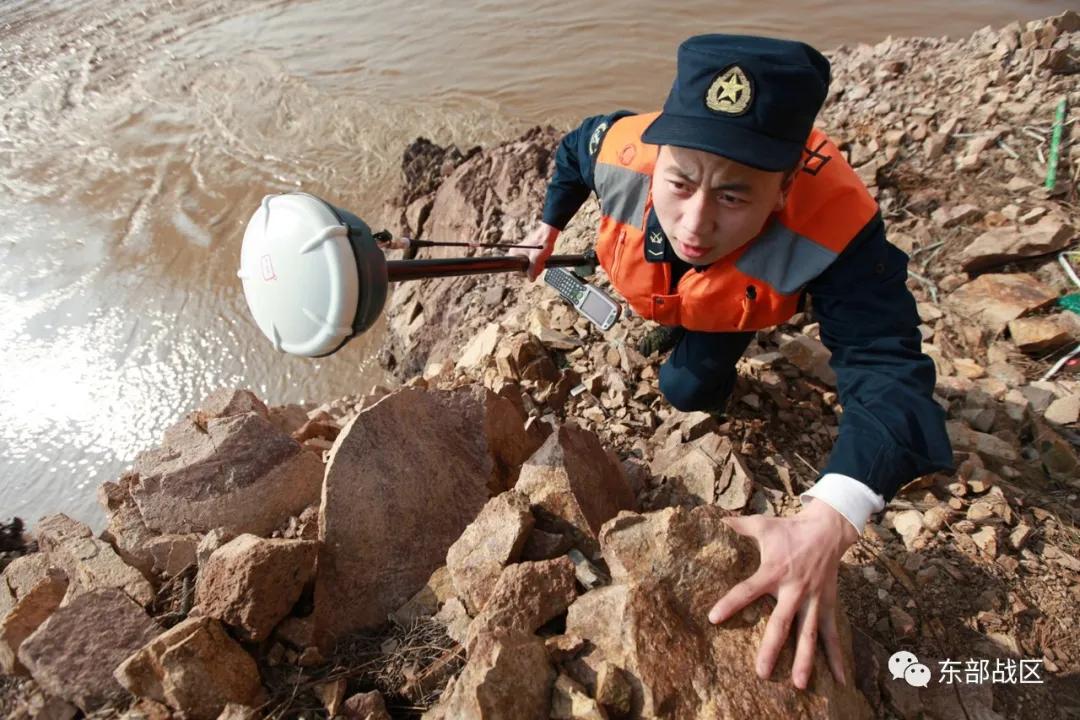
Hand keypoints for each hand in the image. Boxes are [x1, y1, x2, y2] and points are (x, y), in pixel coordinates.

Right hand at [509, 222, 558, 281]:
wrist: (548, 235)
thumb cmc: (541, 244)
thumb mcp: (536, 259)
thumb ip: (533, 271)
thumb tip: (531, 280)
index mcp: (513, 254)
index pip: (516, 270)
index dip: (526, 273)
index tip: (533, 270)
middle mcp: (516, 254)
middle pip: (523, 270)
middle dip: (533, 269)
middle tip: (540, 264)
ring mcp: (523, 254)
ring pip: (529, 267)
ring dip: (537, 267)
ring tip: (542, 261)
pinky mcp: (529, 254)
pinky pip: (532, 263)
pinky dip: (538, 263)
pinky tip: (542, 260)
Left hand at [708, 500, 859, 688]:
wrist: (828, 529)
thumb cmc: (790, 529)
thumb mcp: (763, 525)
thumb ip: (739, 526)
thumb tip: (717, 519)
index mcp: (774, 571)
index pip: (747, 589)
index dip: (730, 603)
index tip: (713, 618)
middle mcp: (794, 589)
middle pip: (781, 622)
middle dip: (771, 648)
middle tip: (761, 672)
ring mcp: (813, 599)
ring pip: (808, 634)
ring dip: (805, 660)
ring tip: (798, 684)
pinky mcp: (828, 605)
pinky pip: (831, 634)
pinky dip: (836, 657)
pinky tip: (839, 680)